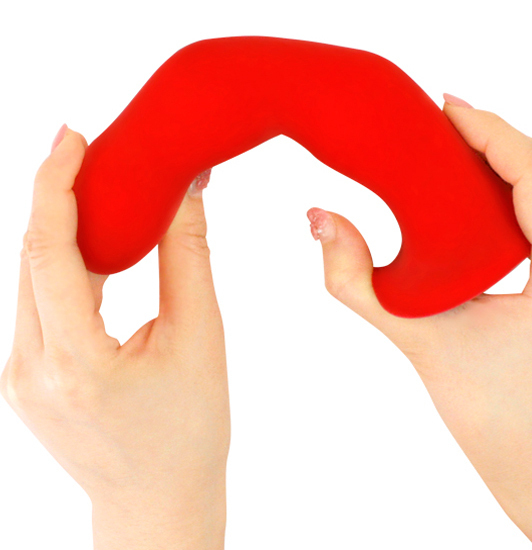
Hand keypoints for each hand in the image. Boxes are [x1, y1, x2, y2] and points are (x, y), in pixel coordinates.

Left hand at [0, 126, 228, 549]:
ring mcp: (18, 376)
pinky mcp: (24, 377)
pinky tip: (94, 250)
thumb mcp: (200, 338)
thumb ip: (187, 256)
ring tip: (100, 194)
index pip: (47, 251)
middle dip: (57, 197)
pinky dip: (62, 267)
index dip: (54, 184)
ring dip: (61, 232)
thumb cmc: (189, 431)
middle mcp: (28, 369)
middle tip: (94, 153)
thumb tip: (186, 191)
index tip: (71, 136)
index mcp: (75, 363)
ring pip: (30, 279)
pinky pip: (36, 304)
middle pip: (31, 257)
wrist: (157, 500)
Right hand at [307, 99, 531, 549]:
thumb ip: (354, 281)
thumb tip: (320, 219)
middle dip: (503, 133)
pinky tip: (492, 185)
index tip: (448, 106)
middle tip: (445, 120)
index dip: (493, 130)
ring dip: (520, 155)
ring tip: (463, 143)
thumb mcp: (416, 343)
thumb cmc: (492, 417)